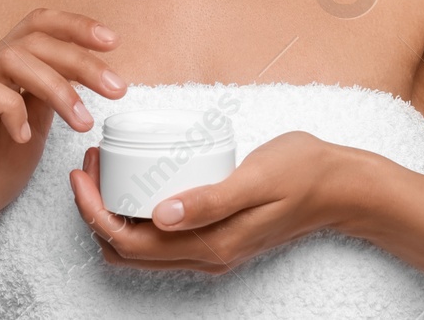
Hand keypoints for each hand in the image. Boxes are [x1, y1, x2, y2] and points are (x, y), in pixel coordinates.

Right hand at [0, 8, 125, 256]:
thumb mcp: (33, 135)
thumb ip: (48, 102)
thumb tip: (80, 76)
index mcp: (1, 70)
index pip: (37, 28)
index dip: (75, 27)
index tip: (113, 42)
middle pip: (32, 39)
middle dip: (80, 60)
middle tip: (116, 88)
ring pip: (11, 58)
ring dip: (56, 87)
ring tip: (81, 122)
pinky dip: (12, 109)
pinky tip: (23, 137)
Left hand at [68, 130, 344, 272]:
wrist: (342, 187)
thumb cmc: (302, 173)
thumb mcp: (255, 178)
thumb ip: (210, 200)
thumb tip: (161, 214)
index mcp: (211, 246)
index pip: (129, 243)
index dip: (94, 211)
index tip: (82, 173)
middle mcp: (207, 257)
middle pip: (127, 251)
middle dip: (96, 212)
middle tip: (89, 166)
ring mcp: (212, 251)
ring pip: (142, 249)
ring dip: (115, 214)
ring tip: (106, 169)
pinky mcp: (218, 237)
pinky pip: (162, 239)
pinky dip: (138, 215)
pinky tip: (138, 181)